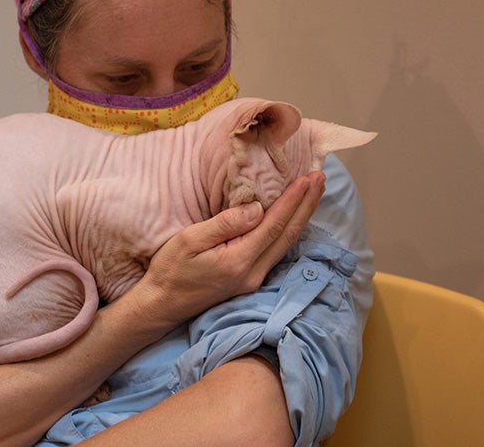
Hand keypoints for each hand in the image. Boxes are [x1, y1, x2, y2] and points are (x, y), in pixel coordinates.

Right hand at [132, 171, 325, 327]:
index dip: (293, 200)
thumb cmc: (171, 270)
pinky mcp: (249, 281)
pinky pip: (276, 251)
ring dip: (302, 217)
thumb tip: (257, 208)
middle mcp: (253, 273)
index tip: (307, 178)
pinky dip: (289, 230)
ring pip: (286, 245)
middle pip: (289, 235)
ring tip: (313, 193)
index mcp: (239, 260)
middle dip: (306, 205)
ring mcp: (253, 280)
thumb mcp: (190, 240)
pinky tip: (293, 218)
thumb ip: (225, 224)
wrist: (162, 305)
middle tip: (320, 178)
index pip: (274, 225)